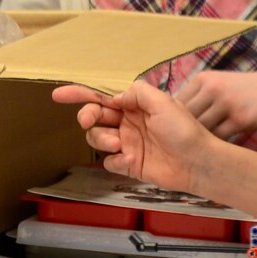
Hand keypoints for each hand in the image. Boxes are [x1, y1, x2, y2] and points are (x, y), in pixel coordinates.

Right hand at [51, 82, 218, 194]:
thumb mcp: (162, 102)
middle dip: (87, 116)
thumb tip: (113, 97)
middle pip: (94, 116)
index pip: (102, 96)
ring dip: (102, 139)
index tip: (58, 95)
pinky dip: (114, 161)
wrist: (197, 163)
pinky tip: (129, 160)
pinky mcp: (128, 164)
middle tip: (89, 120)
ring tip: (119, 144)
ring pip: (96, 138)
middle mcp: (128, 122)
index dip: (79, 94)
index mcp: (135, 105)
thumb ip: (136, 93)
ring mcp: (127, 143)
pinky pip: (108, 162)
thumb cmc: (184, 130)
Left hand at [175, 70, 256, 141]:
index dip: (172, 120)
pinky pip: (218, 136)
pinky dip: (214, 144)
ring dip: (197, 140)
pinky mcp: (240, 118)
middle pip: (186, 116)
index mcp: (203, 79)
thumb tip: (170, 114)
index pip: (177, 103)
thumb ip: (197, 96)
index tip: (171, 133)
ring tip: (195, 149)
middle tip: (180, 145)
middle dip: (181, 132)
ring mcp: (227, 103)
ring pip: (200, 128)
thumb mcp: (218, 84)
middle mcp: (213, 88)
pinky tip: (213, 148)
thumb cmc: (241, 91)